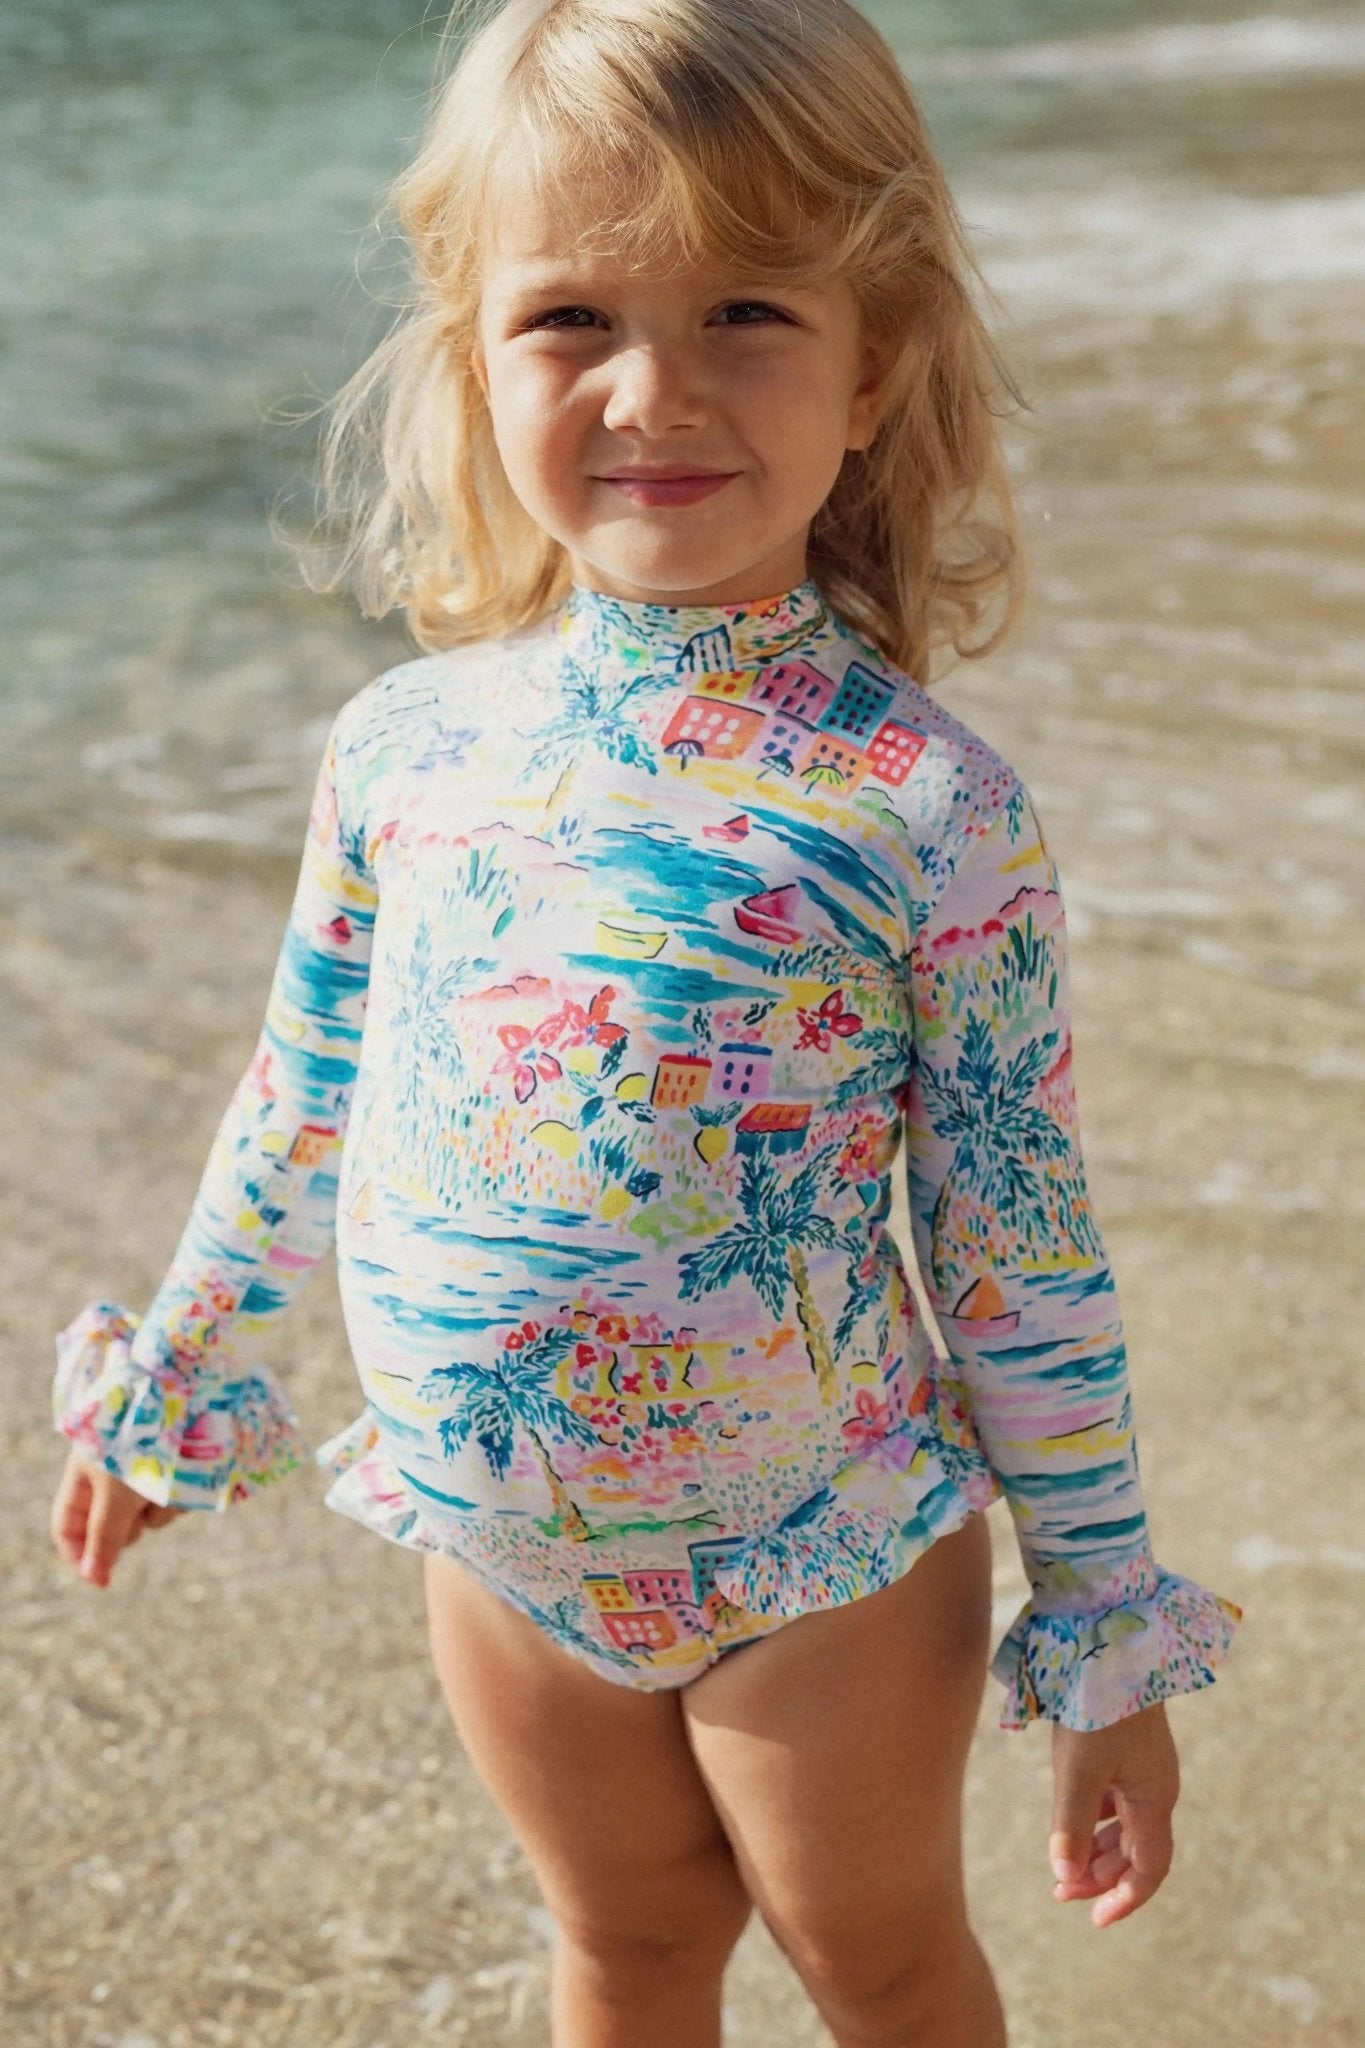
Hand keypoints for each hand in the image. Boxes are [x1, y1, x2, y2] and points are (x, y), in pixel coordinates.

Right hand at [51, 1446, 188, 1587]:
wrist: (186, 1398)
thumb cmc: (140, 1440)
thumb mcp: (116, 1490)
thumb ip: (105, 1535)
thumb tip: (94, 1578)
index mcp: (84, 1476)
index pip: (69, 1527)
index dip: (80, 1556)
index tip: (101, 1580)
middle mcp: (112, 1477)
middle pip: (112, 1528)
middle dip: (129, 1526)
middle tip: (138, 1509)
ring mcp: (144, 1475)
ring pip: (149, 1517)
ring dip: (160, 1509)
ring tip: (167, 1479)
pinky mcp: (176, 1475)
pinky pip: (174, 1502)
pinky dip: (180, 1497)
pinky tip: (187, 1476)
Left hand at [1049, 1700, 1179, 1926]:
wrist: (1111, 1640)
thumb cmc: (1096, 1703)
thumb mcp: (1077, 1768)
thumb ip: (1069, 1824)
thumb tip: (1063, 1877)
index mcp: (1153, 1799)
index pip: (1148, 1869)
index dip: (1125, 1900)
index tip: (1095, 1921)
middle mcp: (1156, 1789)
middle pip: (1134, 1852)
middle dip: (1100, 1878)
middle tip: (1060, 1892)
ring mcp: (1144, 1769)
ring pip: (1124, 1828)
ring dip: (1096, 1852)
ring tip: (1062, 1869)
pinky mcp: (1129, 1750)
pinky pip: (1116, 1801)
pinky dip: (1095, 1821)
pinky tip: (1072, 1824)